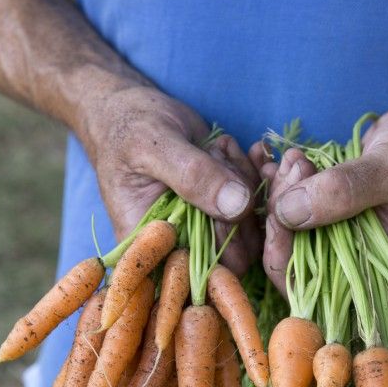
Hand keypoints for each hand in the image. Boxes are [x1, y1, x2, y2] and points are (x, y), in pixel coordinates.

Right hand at [79, 82, 261, 273]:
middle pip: (234, 256)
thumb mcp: (154, 146)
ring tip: (223, 147)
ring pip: (250, 230)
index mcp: (152, 246)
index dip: (224, 246)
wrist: (132, 111)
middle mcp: (180, 245)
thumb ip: (193, 176)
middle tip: (221, 156)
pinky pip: (257, 208)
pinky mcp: (225, 209)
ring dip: (249, 184)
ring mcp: (206, 229)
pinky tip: (247, 150)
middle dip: (241, 206)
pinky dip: (258, 176)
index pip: (197, 275)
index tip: (227, 200)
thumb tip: (238, 206)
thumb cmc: (129, 129)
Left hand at [260, 90, 387, 285]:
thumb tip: (290, 211)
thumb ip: (345, 191)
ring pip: (288, 229)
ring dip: (280, 193)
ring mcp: (338, 237)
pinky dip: (283, 184)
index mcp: (373, 272)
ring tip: (292, 158)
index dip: (283, 252)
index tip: (280, 206)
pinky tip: (284, 159)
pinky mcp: (329, 213)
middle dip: (280, 213)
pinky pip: (293, 208)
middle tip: (292, 167)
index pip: (310, 284)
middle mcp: (352, 262)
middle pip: (291, 257)